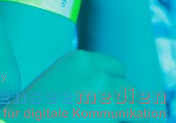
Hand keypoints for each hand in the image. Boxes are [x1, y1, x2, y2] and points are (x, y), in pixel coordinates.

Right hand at [10, 51, 128, 113]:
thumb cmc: (36, 112)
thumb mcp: (58, 83)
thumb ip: (82, 80)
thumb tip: (107, 94)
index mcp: (79, 59)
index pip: (115, 67)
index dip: (117, 86)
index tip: (115, 101)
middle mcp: (94, 69)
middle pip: (127, 86)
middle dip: (124, 103)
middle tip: (116, 117)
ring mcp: (105, 88)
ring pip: (135, 102)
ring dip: (130, 114)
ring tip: (118, 121)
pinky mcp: (112, 107)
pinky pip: (139, 116)